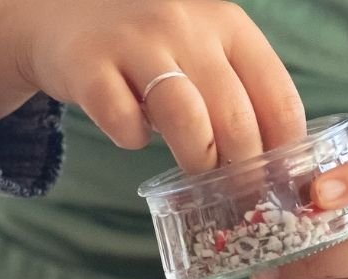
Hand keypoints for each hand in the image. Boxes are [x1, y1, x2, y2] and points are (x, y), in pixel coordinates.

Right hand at [0, 0, 305, 171]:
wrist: (62, 13)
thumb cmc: (149, 47)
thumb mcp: (203, 49)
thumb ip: (238, 90)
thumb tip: (276, 164)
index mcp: (228, 24)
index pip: (277, 96)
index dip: (284, 150)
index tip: (280, 182)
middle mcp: (186, 26)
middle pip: (234, 116)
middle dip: (242, 167)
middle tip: (238, 192)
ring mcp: (135, 43)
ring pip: (186, 119)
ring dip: (198, 160)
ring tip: (198, 174)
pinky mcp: (89, 66)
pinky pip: (122, 122)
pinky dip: (132, 140)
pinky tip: (133, 136)